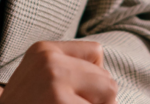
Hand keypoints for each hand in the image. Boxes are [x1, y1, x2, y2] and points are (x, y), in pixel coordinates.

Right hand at [0, 41, 118, 103]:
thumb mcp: (39, 79)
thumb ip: (68, 69)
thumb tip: (110, 86)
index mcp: (43, 50)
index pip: (96, 53)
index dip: (92, 78)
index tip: (70, 93)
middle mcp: (49, 61)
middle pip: (106, 78)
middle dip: (96, 100)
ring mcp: (55, 83)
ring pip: (109, 96)